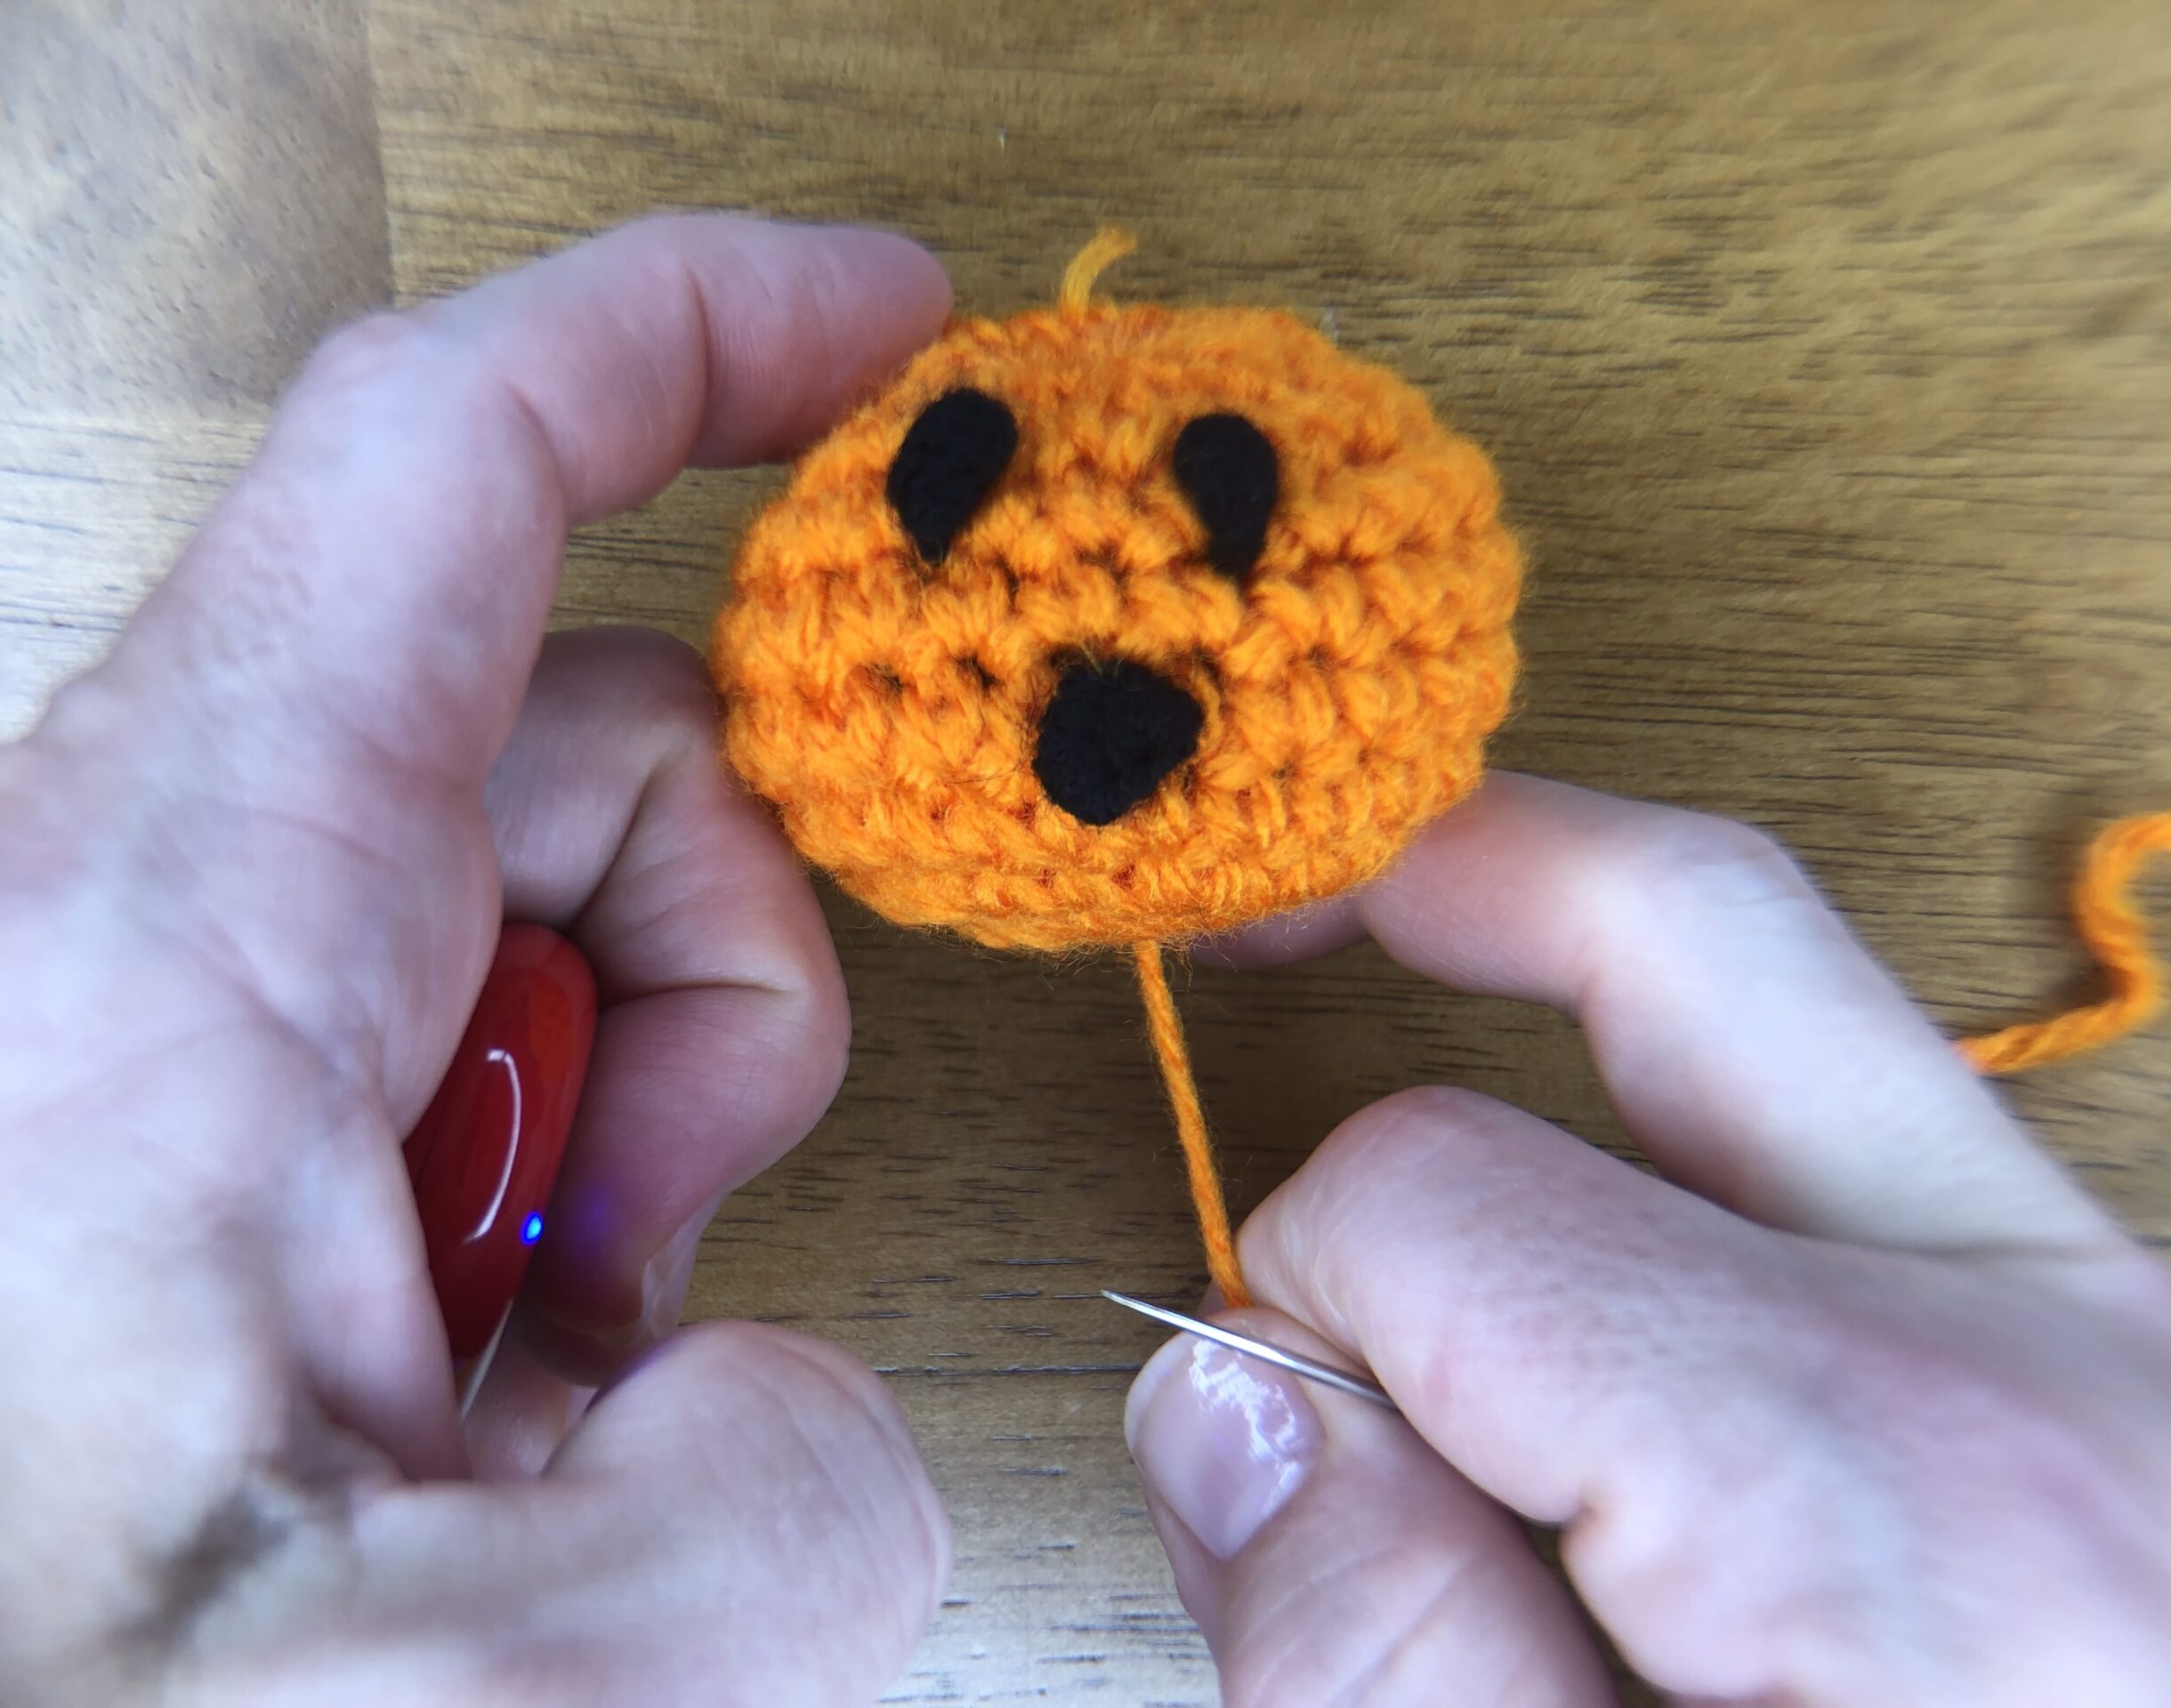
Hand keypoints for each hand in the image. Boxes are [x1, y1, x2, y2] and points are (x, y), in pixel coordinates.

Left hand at [0, 217, 954, 1705]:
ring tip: (553, 1354)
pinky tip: (493, 1367)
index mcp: (173, 933)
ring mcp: (208, 991)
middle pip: (597, 734)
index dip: (690, 331)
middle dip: (736, 955)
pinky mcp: (240, 1084)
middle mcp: (161, 902)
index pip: (446, 464)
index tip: (893, 326)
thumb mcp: (477, 1666)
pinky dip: (572, 1177)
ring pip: (574, 896)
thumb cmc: (51, 1696)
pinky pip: (499, 1013)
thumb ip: (760, 1502)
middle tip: (669, 1219)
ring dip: (659, 1110)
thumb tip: (785, 1396)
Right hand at [1126, 772, 2170, 1706]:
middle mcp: (2078, 1359)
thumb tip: (1222, 1398)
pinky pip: (1909, 1183)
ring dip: (1593, 1006)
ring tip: (1434, 990)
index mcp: (1900, 1497)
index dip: (1283, 1296)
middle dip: (1454, 883)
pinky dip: (1723, 1167)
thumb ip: (1384, 1665)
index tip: (1264, 1433)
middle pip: (1700, 933)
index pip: (1436, 1197)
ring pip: (1820, 1024)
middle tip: (1286, 905)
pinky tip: (1634, 1271)